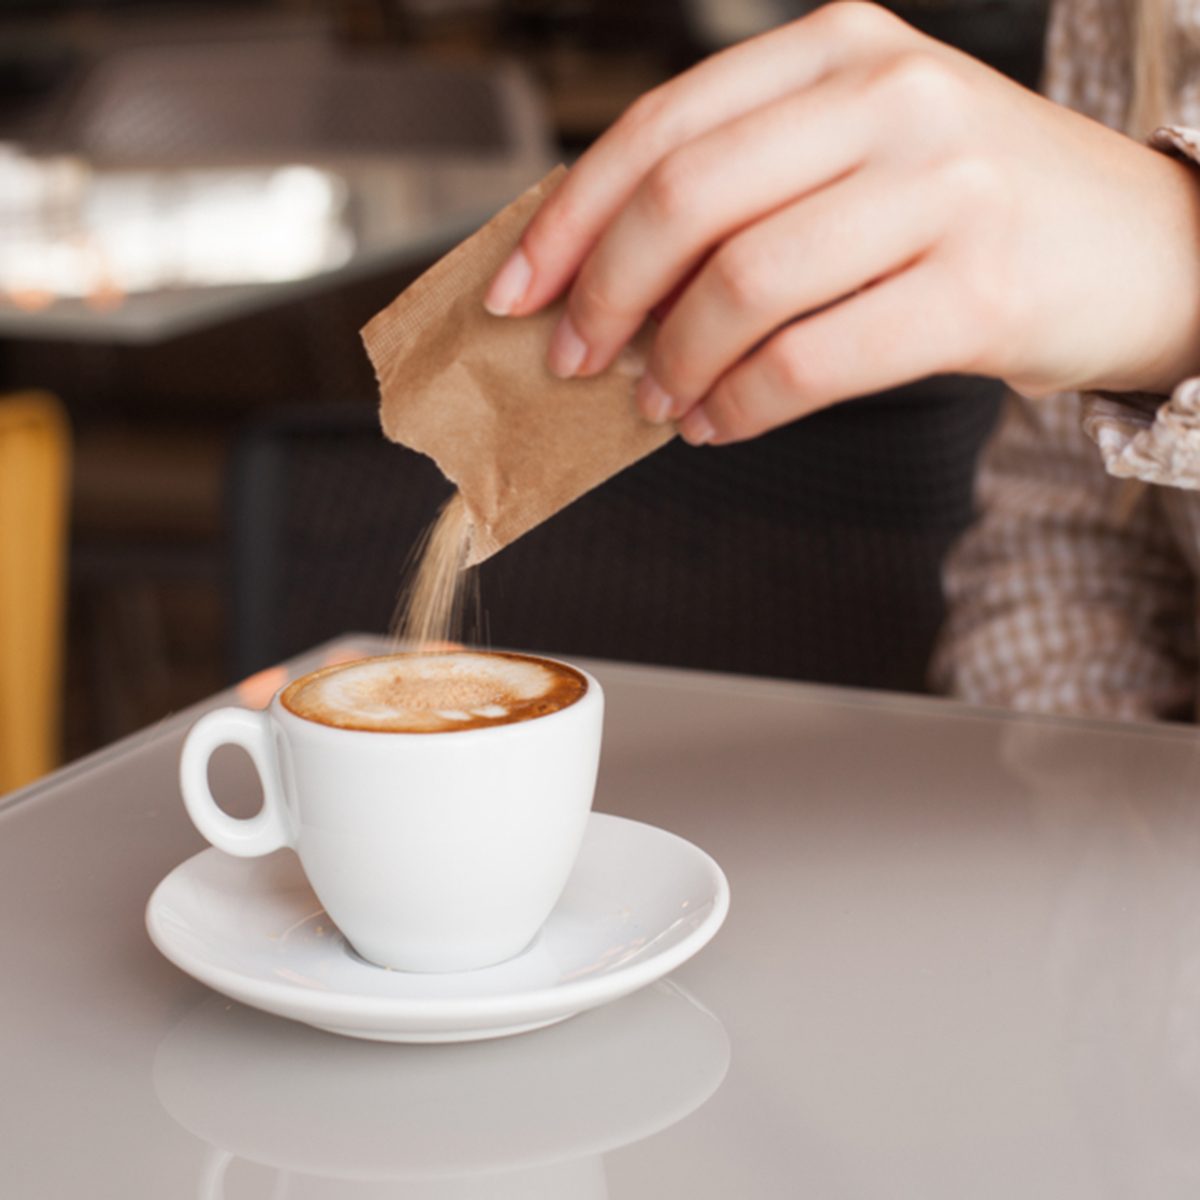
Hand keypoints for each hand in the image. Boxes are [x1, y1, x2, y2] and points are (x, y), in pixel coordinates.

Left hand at [483, 2, 1199, 444]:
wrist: (1140, 244)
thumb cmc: (969, 211)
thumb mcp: (856, 157)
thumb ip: (742, 195)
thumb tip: (601, 281)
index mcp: (839, 51)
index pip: (662, 128)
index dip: (569, 218)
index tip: (516, 291)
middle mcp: (890, 98)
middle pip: (686, 200)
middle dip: (605, 296)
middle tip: (576, 359)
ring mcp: (941, 187)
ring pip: (743, 285)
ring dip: (674, 363)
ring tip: (659, 403)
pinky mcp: (977, 286)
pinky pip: (810, 360)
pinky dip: (743, 405)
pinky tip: (722, 423)